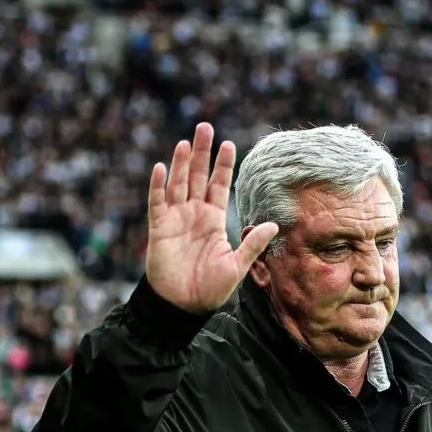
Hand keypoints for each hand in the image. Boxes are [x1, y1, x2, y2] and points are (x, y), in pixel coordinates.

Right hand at [146, 123, 277, 311]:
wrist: (184, 305)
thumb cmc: (211, 288)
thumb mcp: (237, 266)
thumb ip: (253, 244)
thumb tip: (274, 225)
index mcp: (214, 220)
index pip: (220, 186)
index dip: (223, 166)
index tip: (229, 144)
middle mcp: (195, 214)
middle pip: (198, 176)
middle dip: (201, 153)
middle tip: (204, 127)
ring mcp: (175, 219)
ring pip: (177, 184)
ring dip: (180, 163)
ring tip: (185, 141)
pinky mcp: (159, 229)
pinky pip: (157, 202)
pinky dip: (158, 186)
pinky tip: (161, 168)